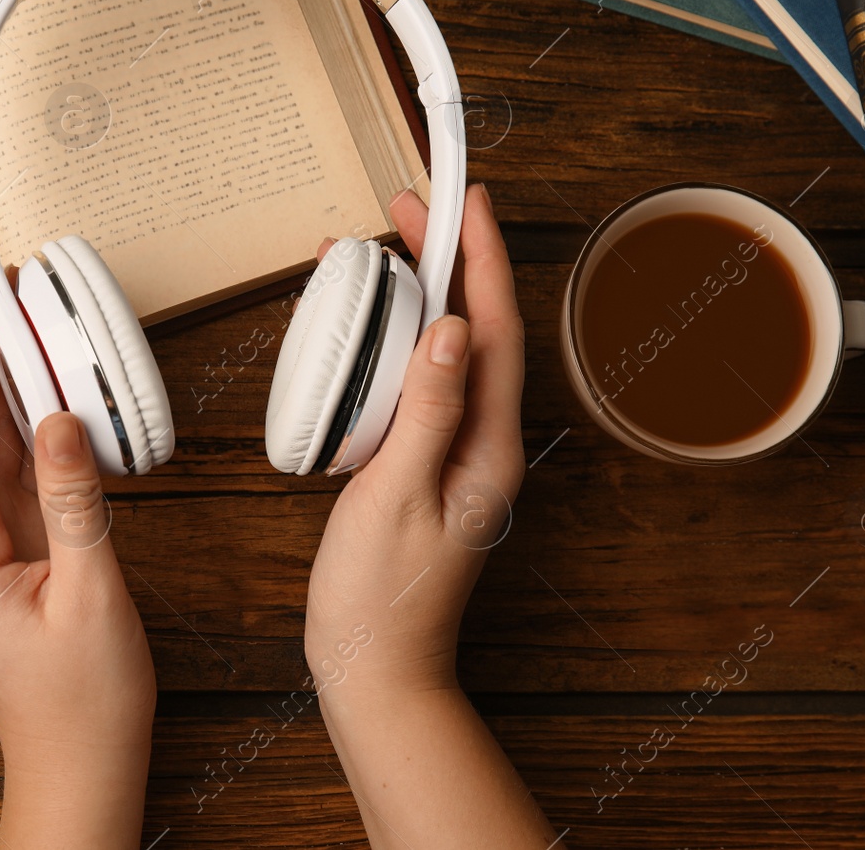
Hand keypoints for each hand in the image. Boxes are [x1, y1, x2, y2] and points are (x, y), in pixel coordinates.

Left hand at [0, 273, 154, 849]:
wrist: (77, 767)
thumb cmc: (81, 704)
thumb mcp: (90, 596)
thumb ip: (74, 503)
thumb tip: (60, 421)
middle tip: (2, 289)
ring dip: (5, 384)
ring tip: (24, 322)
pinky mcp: (9, 552)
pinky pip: (13, 472)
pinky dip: (31, 427)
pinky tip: (46, 393)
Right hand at [304, 182, 525, 696]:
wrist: (375, 666)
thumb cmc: (381, 593)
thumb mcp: (397, 494)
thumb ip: (427, 409)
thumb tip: (452, 327)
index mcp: (489, 445)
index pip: (495, 329)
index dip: (483, 257)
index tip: (467, 199)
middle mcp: (483, 442)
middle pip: (476, 328)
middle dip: (451, 259)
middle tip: (411, 206)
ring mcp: (456, 453)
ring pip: (449, 351)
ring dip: (422, 294)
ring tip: (385, 250)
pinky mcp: (426, 464)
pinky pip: (421, 382)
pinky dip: (397, 342)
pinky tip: (369, 331)